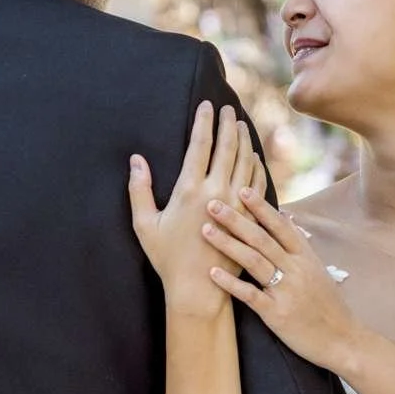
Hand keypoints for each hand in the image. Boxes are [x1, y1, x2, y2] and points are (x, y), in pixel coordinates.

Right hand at [130, 102, 265, 320]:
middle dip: (228, 123)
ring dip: (244, 139)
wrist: (198, 288)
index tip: (206, 105)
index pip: (200, 144)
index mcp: (189, 190)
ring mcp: (237, 203)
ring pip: (246, 161)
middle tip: (228, 108)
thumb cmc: (167, 257)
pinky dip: (257, 165)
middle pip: (227, 146)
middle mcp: (216, 191)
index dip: (204, 121)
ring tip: (241, 124)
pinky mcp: (250, 217)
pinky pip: (258, 183)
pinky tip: (254, 156)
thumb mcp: (144, 224)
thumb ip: (139, 189)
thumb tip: (136, 159)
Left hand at [199, 188, 364, 374]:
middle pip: (262, 238)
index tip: (242, 189)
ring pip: (254, 261)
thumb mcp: (318, 271)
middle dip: (236, 219)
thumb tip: (287, 220)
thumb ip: (300, 247)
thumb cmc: (328, 306)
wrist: (342, 340)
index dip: (261, 207)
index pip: (280, 225)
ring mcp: (286, 291)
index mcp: (306, 257)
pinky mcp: (277, 314)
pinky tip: (212, 272)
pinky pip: (250, 295)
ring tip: (206, 230)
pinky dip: (231, 283)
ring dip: (228, 244)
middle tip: (213, 204)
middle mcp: (296, 269)